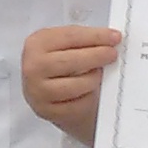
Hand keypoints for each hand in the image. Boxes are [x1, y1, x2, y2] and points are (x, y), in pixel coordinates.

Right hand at [21, 24, 119, 144]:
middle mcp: (32, 67)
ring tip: (98, 74)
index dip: (95, 36)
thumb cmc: (61, 67)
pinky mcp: (47, 111)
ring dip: (93, 79)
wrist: (51, 97)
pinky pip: (76, 104)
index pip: (70, 36)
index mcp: (36, 44)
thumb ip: (85, 40)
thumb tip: (111, 39)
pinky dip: (88, 97)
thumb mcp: (66, 46)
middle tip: (112, 55)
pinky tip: (90, 91)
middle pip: (70, 60)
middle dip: (96, 56)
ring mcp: (38, 91)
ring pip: (75, 84)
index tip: (115, 37)